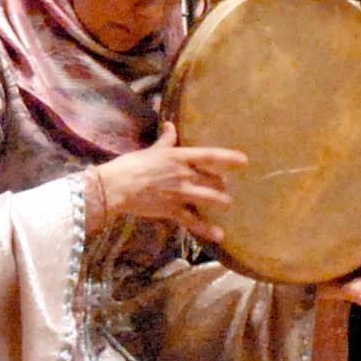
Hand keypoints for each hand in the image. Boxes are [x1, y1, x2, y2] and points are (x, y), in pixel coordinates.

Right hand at [88, 119, 244, 244]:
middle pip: (214, 180)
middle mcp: (184, 174)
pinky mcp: (172, 210)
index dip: (228, 157)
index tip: (244, 161)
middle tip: (224, 187)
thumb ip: (166, 140)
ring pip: (210, 198)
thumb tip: (170, 125)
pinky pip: (194, 221)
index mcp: (179, 157)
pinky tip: (219, 235)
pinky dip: (207, 229)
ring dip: (222, 202)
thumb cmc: (132, 165)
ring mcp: (180, 193)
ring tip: (227, 205)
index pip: (210, 155)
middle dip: (222, 185)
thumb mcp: (152, 150)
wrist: (117, 186)